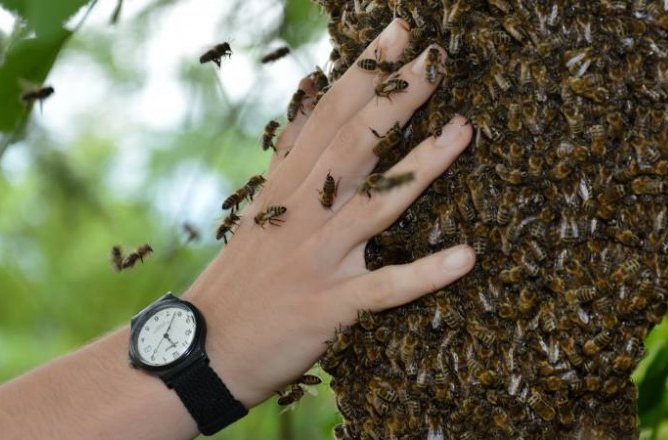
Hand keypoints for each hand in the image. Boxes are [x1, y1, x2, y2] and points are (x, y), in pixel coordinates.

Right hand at [184, 18, 474, 407]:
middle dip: (397, 100)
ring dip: (423, 166)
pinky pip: (384, 289)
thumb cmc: (239, 279)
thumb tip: (311, 100)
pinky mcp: (329, 307)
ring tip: (464, 132)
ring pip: (375, 203)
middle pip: (354, 145)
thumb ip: (290, 159)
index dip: (365, 72)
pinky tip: (465, 256)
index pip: (328, 116)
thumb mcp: (259, 210)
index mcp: (285, 188)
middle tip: (437, 61)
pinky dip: (424, 274)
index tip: (398, 33)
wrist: (202, 349)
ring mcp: (316, 259)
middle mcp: (302, 214)